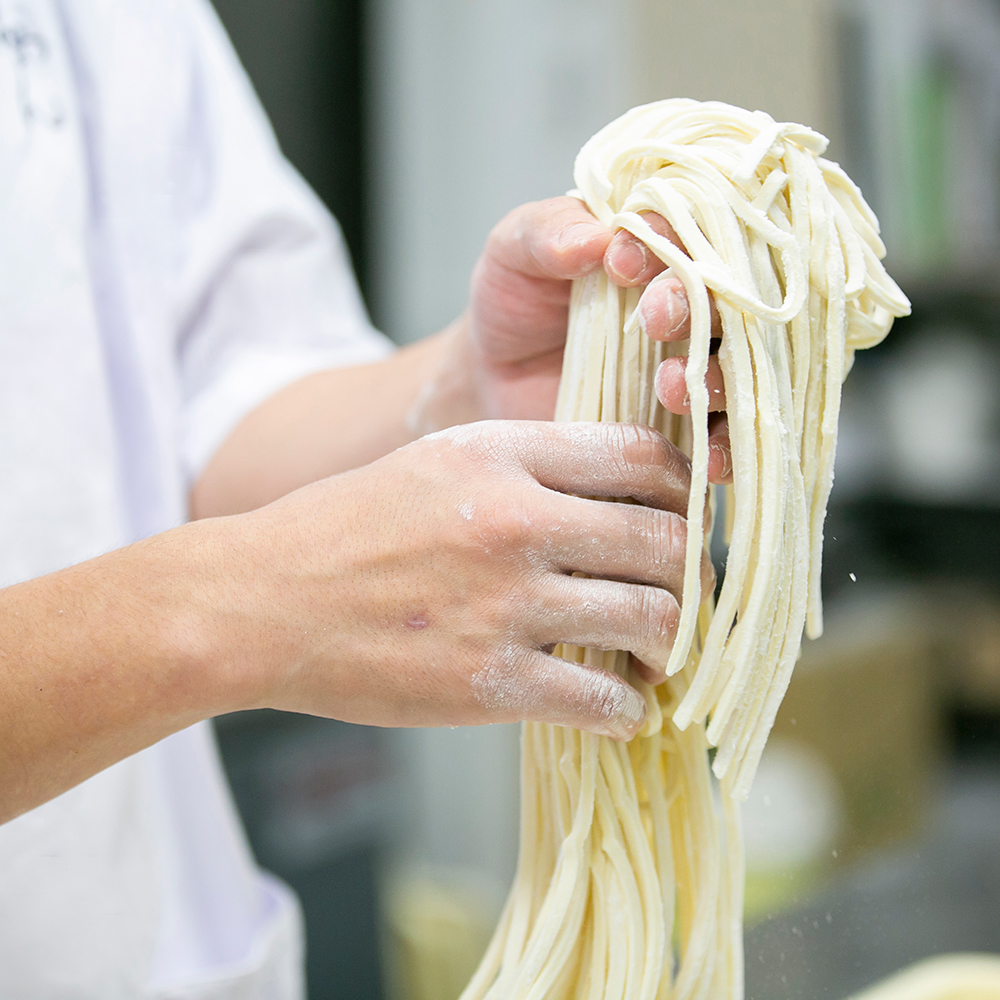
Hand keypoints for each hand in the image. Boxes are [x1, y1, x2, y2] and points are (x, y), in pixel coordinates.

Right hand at [228, 421, 711, 737]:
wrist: (263, 603)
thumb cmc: (349, 528)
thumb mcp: (439, 462)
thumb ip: (529, 467)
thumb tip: (621, 495)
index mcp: (503, 456)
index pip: (643, 459)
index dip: (684, 490)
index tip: (684, 519)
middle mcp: (515, 522)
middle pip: (665, 541)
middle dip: (688, 574)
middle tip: (677, 595)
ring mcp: (505, 605)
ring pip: (652, 620)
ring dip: (669, 644)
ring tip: (652, 656)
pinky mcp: (489, 685)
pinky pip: (605, 702)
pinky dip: (629, 710)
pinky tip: (620, 707)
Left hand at [454, 197, 731, 481]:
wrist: (493, 382)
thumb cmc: (513, 304)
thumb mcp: (513, 254)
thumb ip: (545, 234)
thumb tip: (597, 237)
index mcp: (659, 244)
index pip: (689, 229)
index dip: (666, 241)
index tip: (621, 263)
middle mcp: (693, 300)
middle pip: (728, 296)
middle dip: (697, 306)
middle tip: (656, 317)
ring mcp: (699, 363)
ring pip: (738, 367)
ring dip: (716, 376)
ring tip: (670, 387)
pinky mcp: (692, 421)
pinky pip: (727, 436)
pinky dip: (725, 447)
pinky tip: (707, 459)